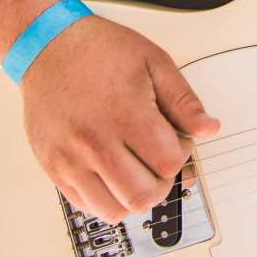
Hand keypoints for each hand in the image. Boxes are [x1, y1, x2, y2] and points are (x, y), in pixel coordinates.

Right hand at [19, 14, 219, 221]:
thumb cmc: (100, 51)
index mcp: (125, 115)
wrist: (48, 47)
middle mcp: (95, 142)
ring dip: (133, 196)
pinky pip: (85, 205)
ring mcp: (70, 159)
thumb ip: (185, 101)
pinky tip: (111, 173)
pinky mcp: (53, 168)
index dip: (179, 154)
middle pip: (142, 195)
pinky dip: (105, 198)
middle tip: (157, 160)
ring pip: (114, 209)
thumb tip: (208, 129)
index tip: (172, 139)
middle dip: (161, 182)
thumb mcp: (154, 63)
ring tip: (135, 170)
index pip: (168, 164)